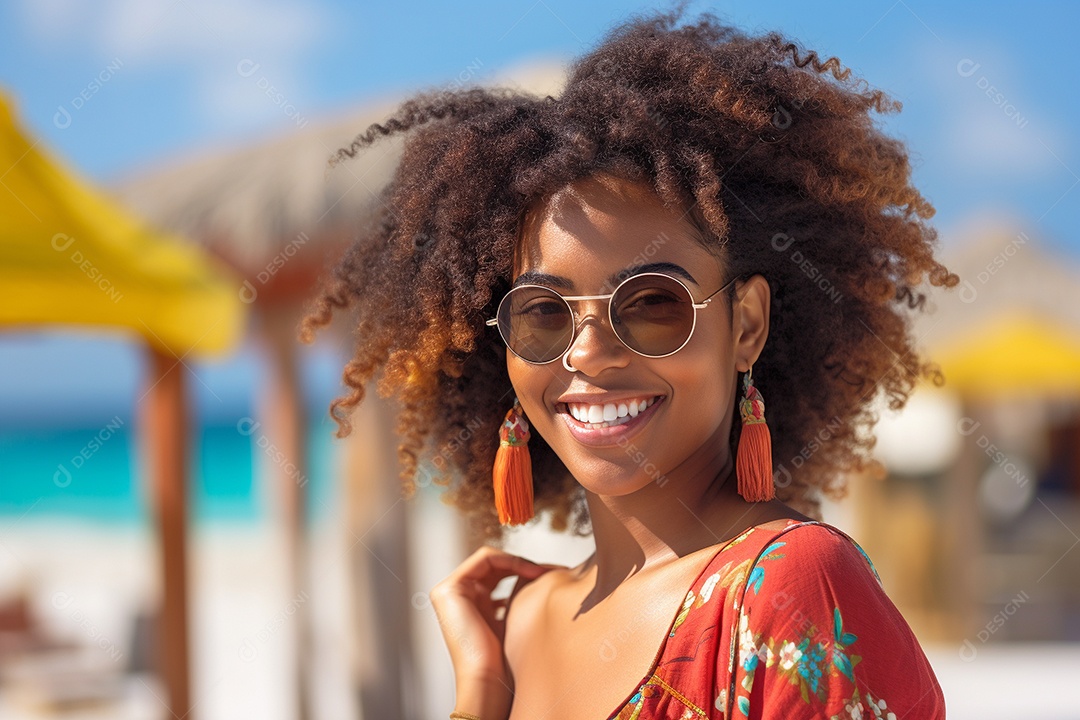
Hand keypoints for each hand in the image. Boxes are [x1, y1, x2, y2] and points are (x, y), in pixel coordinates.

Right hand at [430, 546, 561, 716]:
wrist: (488, 681)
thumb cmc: (503, 662)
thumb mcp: (514, 622)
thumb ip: (518, 601)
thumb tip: (545, 581)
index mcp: (471, 604)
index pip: (497, 573)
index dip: (525, 570)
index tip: (552, 576)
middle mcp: (458, 597)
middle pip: (494, 566)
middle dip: (524, 565)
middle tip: (552, 571)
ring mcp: (450, 592)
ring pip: (491, 559)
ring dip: (519, 561)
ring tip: (543, 573)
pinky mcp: (450, 590)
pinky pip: (485, 559)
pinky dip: (510, 560)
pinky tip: (532, 574)